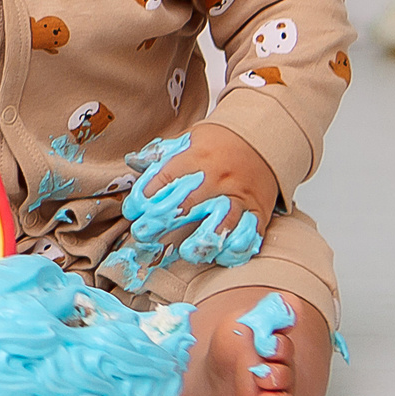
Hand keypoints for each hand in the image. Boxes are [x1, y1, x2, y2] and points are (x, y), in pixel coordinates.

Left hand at [103, 127, 276, 297]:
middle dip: (164, 220)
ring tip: (187, 253)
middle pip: (189, 202)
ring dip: (204, 239)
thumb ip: (160, 153)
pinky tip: (222, 255)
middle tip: (143, 235)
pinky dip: (238, 246)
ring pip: (224, 220)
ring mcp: (240, 197)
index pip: (167, 178)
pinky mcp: (258, 212)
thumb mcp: (188, 139)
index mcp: (197, 158)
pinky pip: (250, 232)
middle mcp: (218, 178)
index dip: (147, 196)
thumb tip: (132, 161)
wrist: (262, 140)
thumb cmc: (217, 145)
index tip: (133, 212)